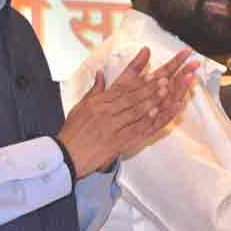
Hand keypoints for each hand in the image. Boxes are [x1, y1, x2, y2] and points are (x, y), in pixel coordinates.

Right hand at [58, 47, 196, 177]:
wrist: (65, 156)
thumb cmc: (73, 132)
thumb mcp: (80, 107)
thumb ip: (94, 91)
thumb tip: (101, 73)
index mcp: (97, 102)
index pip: (121, 88)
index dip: (138, 81)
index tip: (152, 74)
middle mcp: (104, 112)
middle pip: (131, 97)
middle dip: (149, 87)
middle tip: (164, 78)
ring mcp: (110, 127)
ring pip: (134, 111)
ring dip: (151, 100)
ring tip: (165, 91)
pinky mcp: (115, 142)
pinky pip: (133, 129)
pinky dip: (145, 120)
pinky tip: (156, 113)